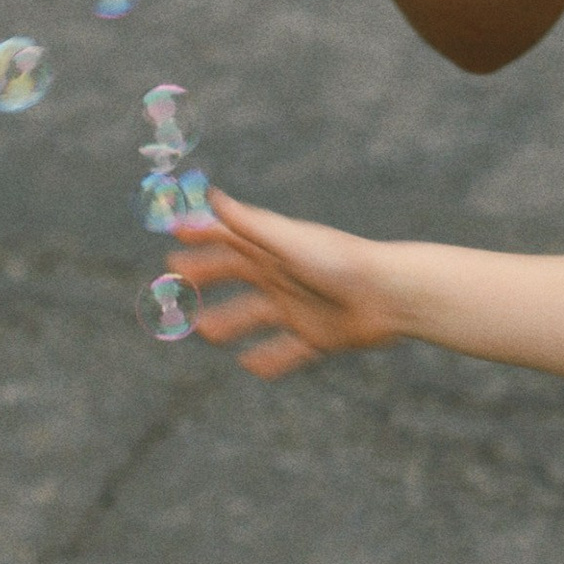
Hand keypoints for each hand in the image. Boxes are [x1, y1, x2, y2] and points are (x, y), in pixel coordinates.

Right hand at [164, 191, 403, 377]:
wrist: (391, 294)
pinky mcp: (319, 336)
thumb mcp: (288, 242)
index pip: (230, 242)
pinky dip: (270, 359)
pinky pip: (289, 351)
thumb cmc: (339, 262)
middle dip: (206, 282)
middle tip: (174, 294)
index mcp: (276, 251)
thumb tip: (209, 196)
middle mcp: (285, 277)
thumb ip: (248, 224)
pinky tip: (251, 366)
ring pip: (256, 316)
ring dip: (229, 323)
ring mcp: (301, 307)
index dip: (202, 241)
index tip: (172, 244)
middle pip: (237, 278)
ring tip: (204, 331)